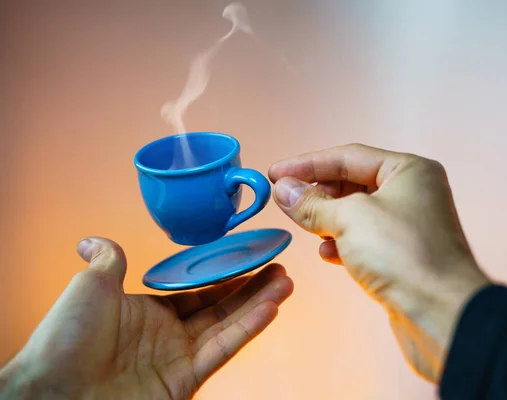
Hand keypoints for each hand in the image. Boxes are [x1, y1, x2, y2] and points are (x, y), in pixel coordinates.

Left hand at [0, 237, 292, 399]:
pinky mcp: (184, 379)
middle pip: (221, 306)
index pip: (198, 290)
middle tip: (279, 267)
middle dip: (252, 287)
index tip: (248, 257)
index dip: (225, 274)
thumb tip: (92, 240)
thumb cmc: (62, 341)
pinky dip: (247, 328)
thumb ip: (108, 262)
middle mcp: (169, 335)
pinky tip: (269, 308)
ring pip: (229, 325)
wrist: (50, 392)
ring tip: (285, 282)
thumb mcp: (90, 288)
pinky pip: (222, 348)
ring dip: (259, 304)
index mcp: (150, 311)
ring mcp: (178, 358)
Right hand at [269, 143, 489, 382]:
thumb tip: (284, 190)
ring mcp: (408, 225)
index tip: (275, 172)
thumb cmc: (404, 255)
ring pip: (355, 213)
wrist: (440, 314)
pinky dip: (342, 243)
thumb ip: (312, 202)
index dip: (307, 163)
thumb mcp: (350, 218)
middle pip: (352, 183)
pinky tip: (327, 252)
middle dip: (317, 193)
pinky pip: (363, 240)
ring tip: (306, 227)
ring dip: (327, 219)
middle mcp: (412, 193)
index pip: (348, 156)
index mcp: (409, 170)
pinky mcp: (402, 255)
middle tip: (285, 200)